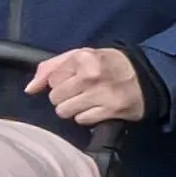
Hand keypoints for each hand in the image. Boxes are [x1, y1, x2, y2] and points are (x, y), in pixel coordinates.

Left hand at [27, 45, 150, 130]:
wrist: (146, 77)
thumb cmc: (108, 64)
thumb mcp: (80, 56)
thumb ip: (51, 67)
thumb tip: (30, 89)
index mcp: (81, 58)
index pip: (50, 79)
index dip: (59, 81)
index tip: (72, 79)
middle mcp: (90, 76)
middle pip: (55, 97)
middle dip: (64, 96)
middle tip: (80, 91)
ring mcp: (100, 94)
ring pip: (65, 111)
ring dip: (73, 108)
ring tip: (87, 100)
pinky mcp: (110, 111)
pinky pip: (82, 120)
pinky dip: (86, 117)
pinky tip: (96, 108)